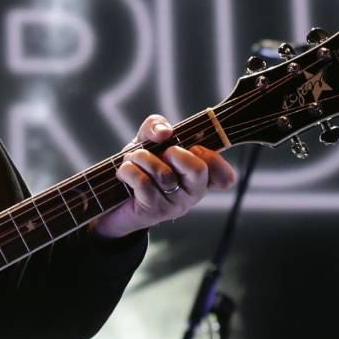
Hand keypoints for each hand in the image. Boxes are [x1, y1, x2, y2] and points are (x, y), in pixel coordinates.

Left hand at [93, 115, 235, 240]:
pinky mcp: (155, 211)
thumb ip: (157, 127)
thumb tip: (165, 132)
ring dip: (142, 158)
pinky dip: (129, 170)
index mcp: (200, 174)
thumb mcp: (149, 141)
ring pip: (164, 173)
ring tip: (133, 158)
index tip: (193, 148)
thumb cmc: (140, 166)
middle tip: (162, 153)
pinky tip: (124, 172)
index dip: (212, 157)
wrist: (114, 195)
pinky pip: (143, 183)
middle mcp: (193, 192)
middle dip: (175, 153)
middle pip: (198, 169)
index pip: (224, 173)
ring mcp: (175, 204)